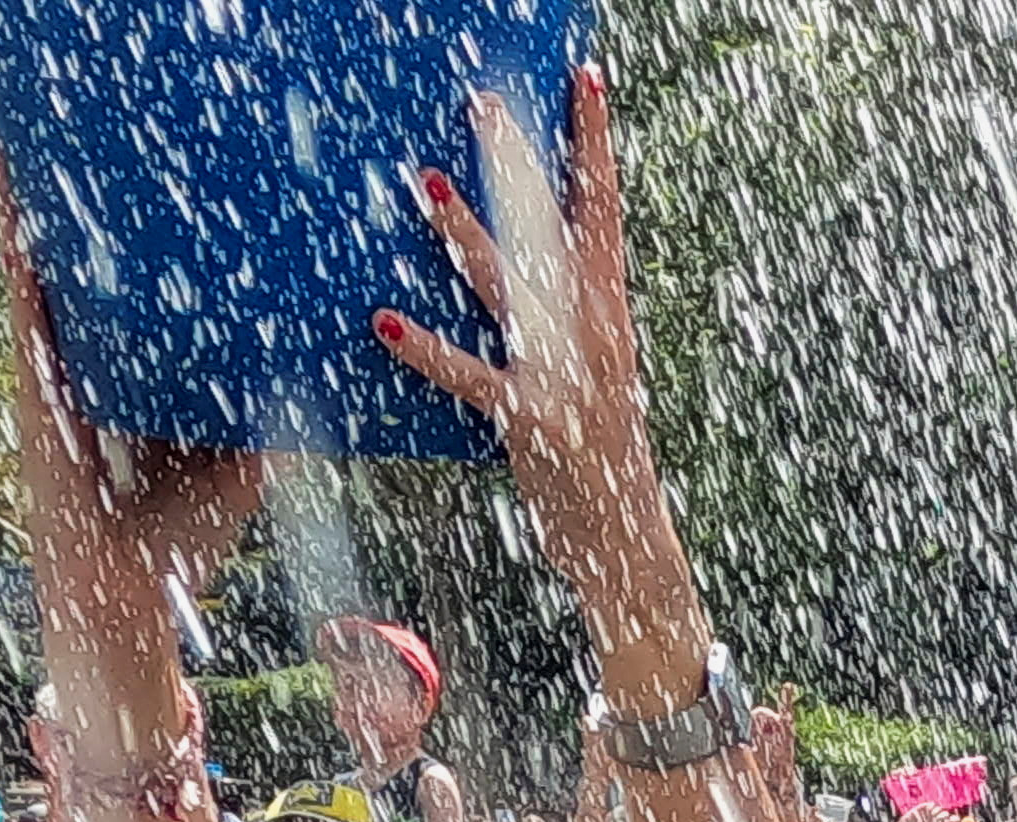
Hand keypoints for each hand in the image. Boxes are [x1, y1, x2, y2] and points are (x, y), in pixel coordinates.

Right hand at [0, 163, 263, 703]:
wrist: (125, 592)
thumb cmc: (181, 538)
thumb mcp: (241, 463)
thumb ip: (266, 416)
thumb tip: (317, 366)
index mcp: (141, 380)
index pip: (149, 297)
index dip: (155, 245)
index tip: (177, 185)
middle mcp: (96, 363)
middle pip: (99, 272)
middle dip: (101, 210)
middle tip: (114, 135)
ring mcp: (59, 364)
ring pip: (52, 267)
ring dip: (44, 201)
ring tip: (46, 131)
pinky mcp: (34, 373)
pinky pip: (24, 289)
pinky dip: (16, 233)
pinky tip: (10, 178)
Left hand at [382, 70, 689, 625]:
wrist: (630, 547)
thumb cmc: (598, 457)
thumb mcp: (589, 375)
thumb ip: (558, 318)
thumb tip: (513, 264)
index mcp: (609, 314)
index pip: (603, 210)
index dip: (594, 143)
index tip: (584, 80)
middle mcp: (593, 333)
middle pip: (552, 228)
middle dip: (519, 165)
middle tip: (485, 102)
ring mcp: (566, 374)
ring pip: (511, 288)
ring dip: (466, 236)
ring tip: (427, 185)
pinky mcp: (533, 419)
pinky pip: (471, 375)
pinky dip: (427, 350)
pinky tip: (385, 323)